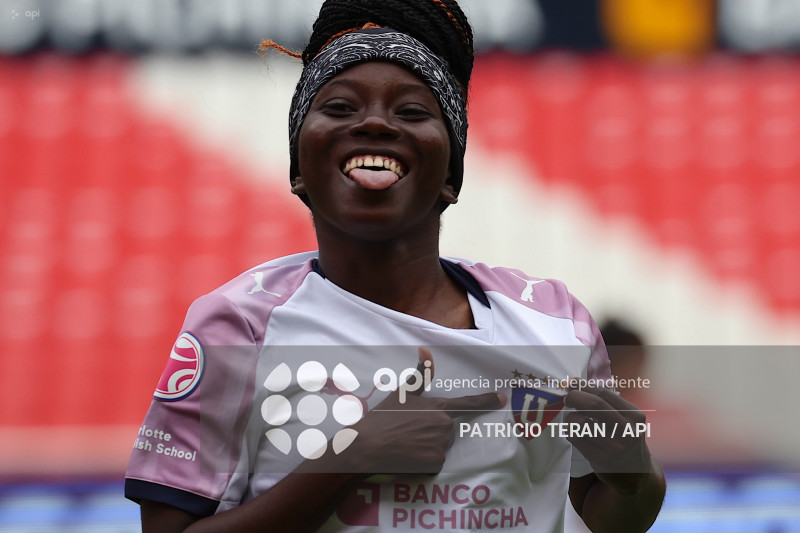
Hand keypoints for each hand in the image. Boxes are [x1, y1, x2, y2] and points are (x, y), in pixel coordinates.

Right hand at [344, 347, 505, 474]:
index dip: (488, 400)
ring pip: (441, 446)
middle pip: (447, 429)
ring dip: (428, 446)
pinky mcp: (435, 464)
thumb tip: (425, 349)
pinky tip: (408, 456)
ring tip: (407, 443)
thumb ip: (420, 373)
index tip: (503, 398)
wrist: (366, 445)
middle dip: (433, 430)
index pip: (469, 403)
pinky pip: (435, 462)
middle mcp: (444, 426)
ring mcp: (441, 446)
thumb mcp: (402, 392)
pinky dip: (424, 461)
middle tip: (409, 431)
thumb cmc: (383, 417)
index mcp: (439, 407)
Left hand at [564, 387, 651, 494]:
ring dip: (570, 416)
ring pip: (580, 422)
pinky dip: (569, 430)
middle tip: (566, 397)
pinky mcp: (599, 460)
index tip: (571, 382)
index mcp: (635, 416)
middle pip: (593, 405)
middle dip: (574, 396)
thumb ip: (606, 401)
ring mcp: (613, 447)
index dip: (583, 386)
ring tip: (574, 419)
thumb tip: (574, 383)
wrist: (635, 474)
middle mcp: (627, 431)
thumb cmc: (623, 438)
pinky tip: (575, 432)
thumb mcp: (625, 419)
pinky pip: (574, 437)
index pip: (604, 393)